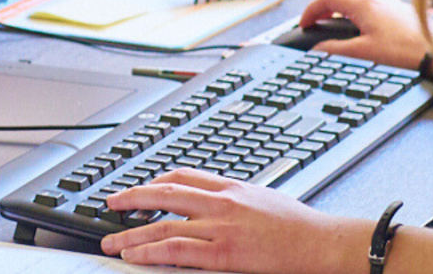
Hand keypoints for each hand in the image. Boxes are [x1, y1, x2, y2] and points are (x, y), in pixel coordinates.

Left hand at [102, 169, 373, 273]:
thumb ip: (237, 199)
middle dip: (133, 198)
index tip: (141, 188)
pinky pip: (177, 251)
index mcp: (232, 188)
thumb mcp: (265, 199)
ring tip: (111, 242)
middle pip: (165, 193)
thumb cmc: (300, 227)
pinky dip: (151, 252)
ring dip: (132, 233)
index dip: (156, 181)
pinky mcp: (224, 252)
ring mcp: (221, 227)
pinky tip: (135, 256)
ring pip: (164, 225)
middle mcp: (222, 203)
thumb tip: (220, 204)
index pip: (184, 176)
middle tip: (111, 204)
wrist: (321, 242)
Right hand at [294, 0, 427, 69]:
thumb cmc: (408, 50)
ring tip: (338, 19)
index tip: (304, 23)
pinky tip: (365, 23)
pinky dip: (361, 7)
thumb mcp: (365, 53)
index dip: (311, 10)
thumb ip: (336, 49)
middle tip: (319, 18)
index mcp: (365, 5)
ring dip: (344, 2)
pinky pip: (374, 0)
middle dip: (327, 2)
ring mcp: (390, 2)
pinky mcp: (401, 10)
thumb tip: (318, 49)